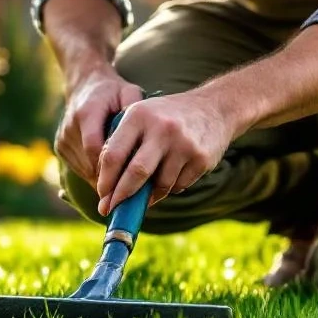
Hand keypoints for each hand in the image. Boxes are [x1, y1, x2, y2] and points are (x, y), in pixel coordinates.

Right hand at [54, 68, 143, 185]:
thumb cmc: (113, 92)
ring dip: (102, 179)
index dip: (110, 167)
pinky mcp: (59, 146)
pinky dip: (94, 174)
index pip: (94, 148)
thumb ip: (134, 111)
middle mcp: (70, 127)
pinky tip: (110, 175)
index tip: (129, 181)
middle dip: (109, 179)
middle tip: (130, 191)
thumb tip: (142, 136)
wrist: (85, 84)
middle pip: (88, 163)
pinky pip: (78, 169)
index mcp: (86, 113)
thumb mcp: (128, 93)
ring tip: (123, 185)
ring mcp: (62, 138)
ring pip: (83, 170)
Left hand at [95, 92, 241, 215]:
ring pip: (160, 185)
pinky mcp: (201, 159)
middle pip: (136, 173)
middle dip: (121, 196)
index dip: (105, 180)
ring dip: (149, 196)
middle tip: (111, 209)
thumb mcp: (142, 116)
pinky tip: (170, 177)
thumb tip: (105, 183)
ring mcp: (184, 144)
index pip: (114, 155)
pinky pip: (178, 186)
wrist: (215, 107)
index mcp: (139, 115)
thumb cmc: (167, 117)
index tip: (102, 195)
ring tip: (145, 194)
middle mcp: (161, 129)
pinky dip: (169, 188)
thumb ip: (122, 142)